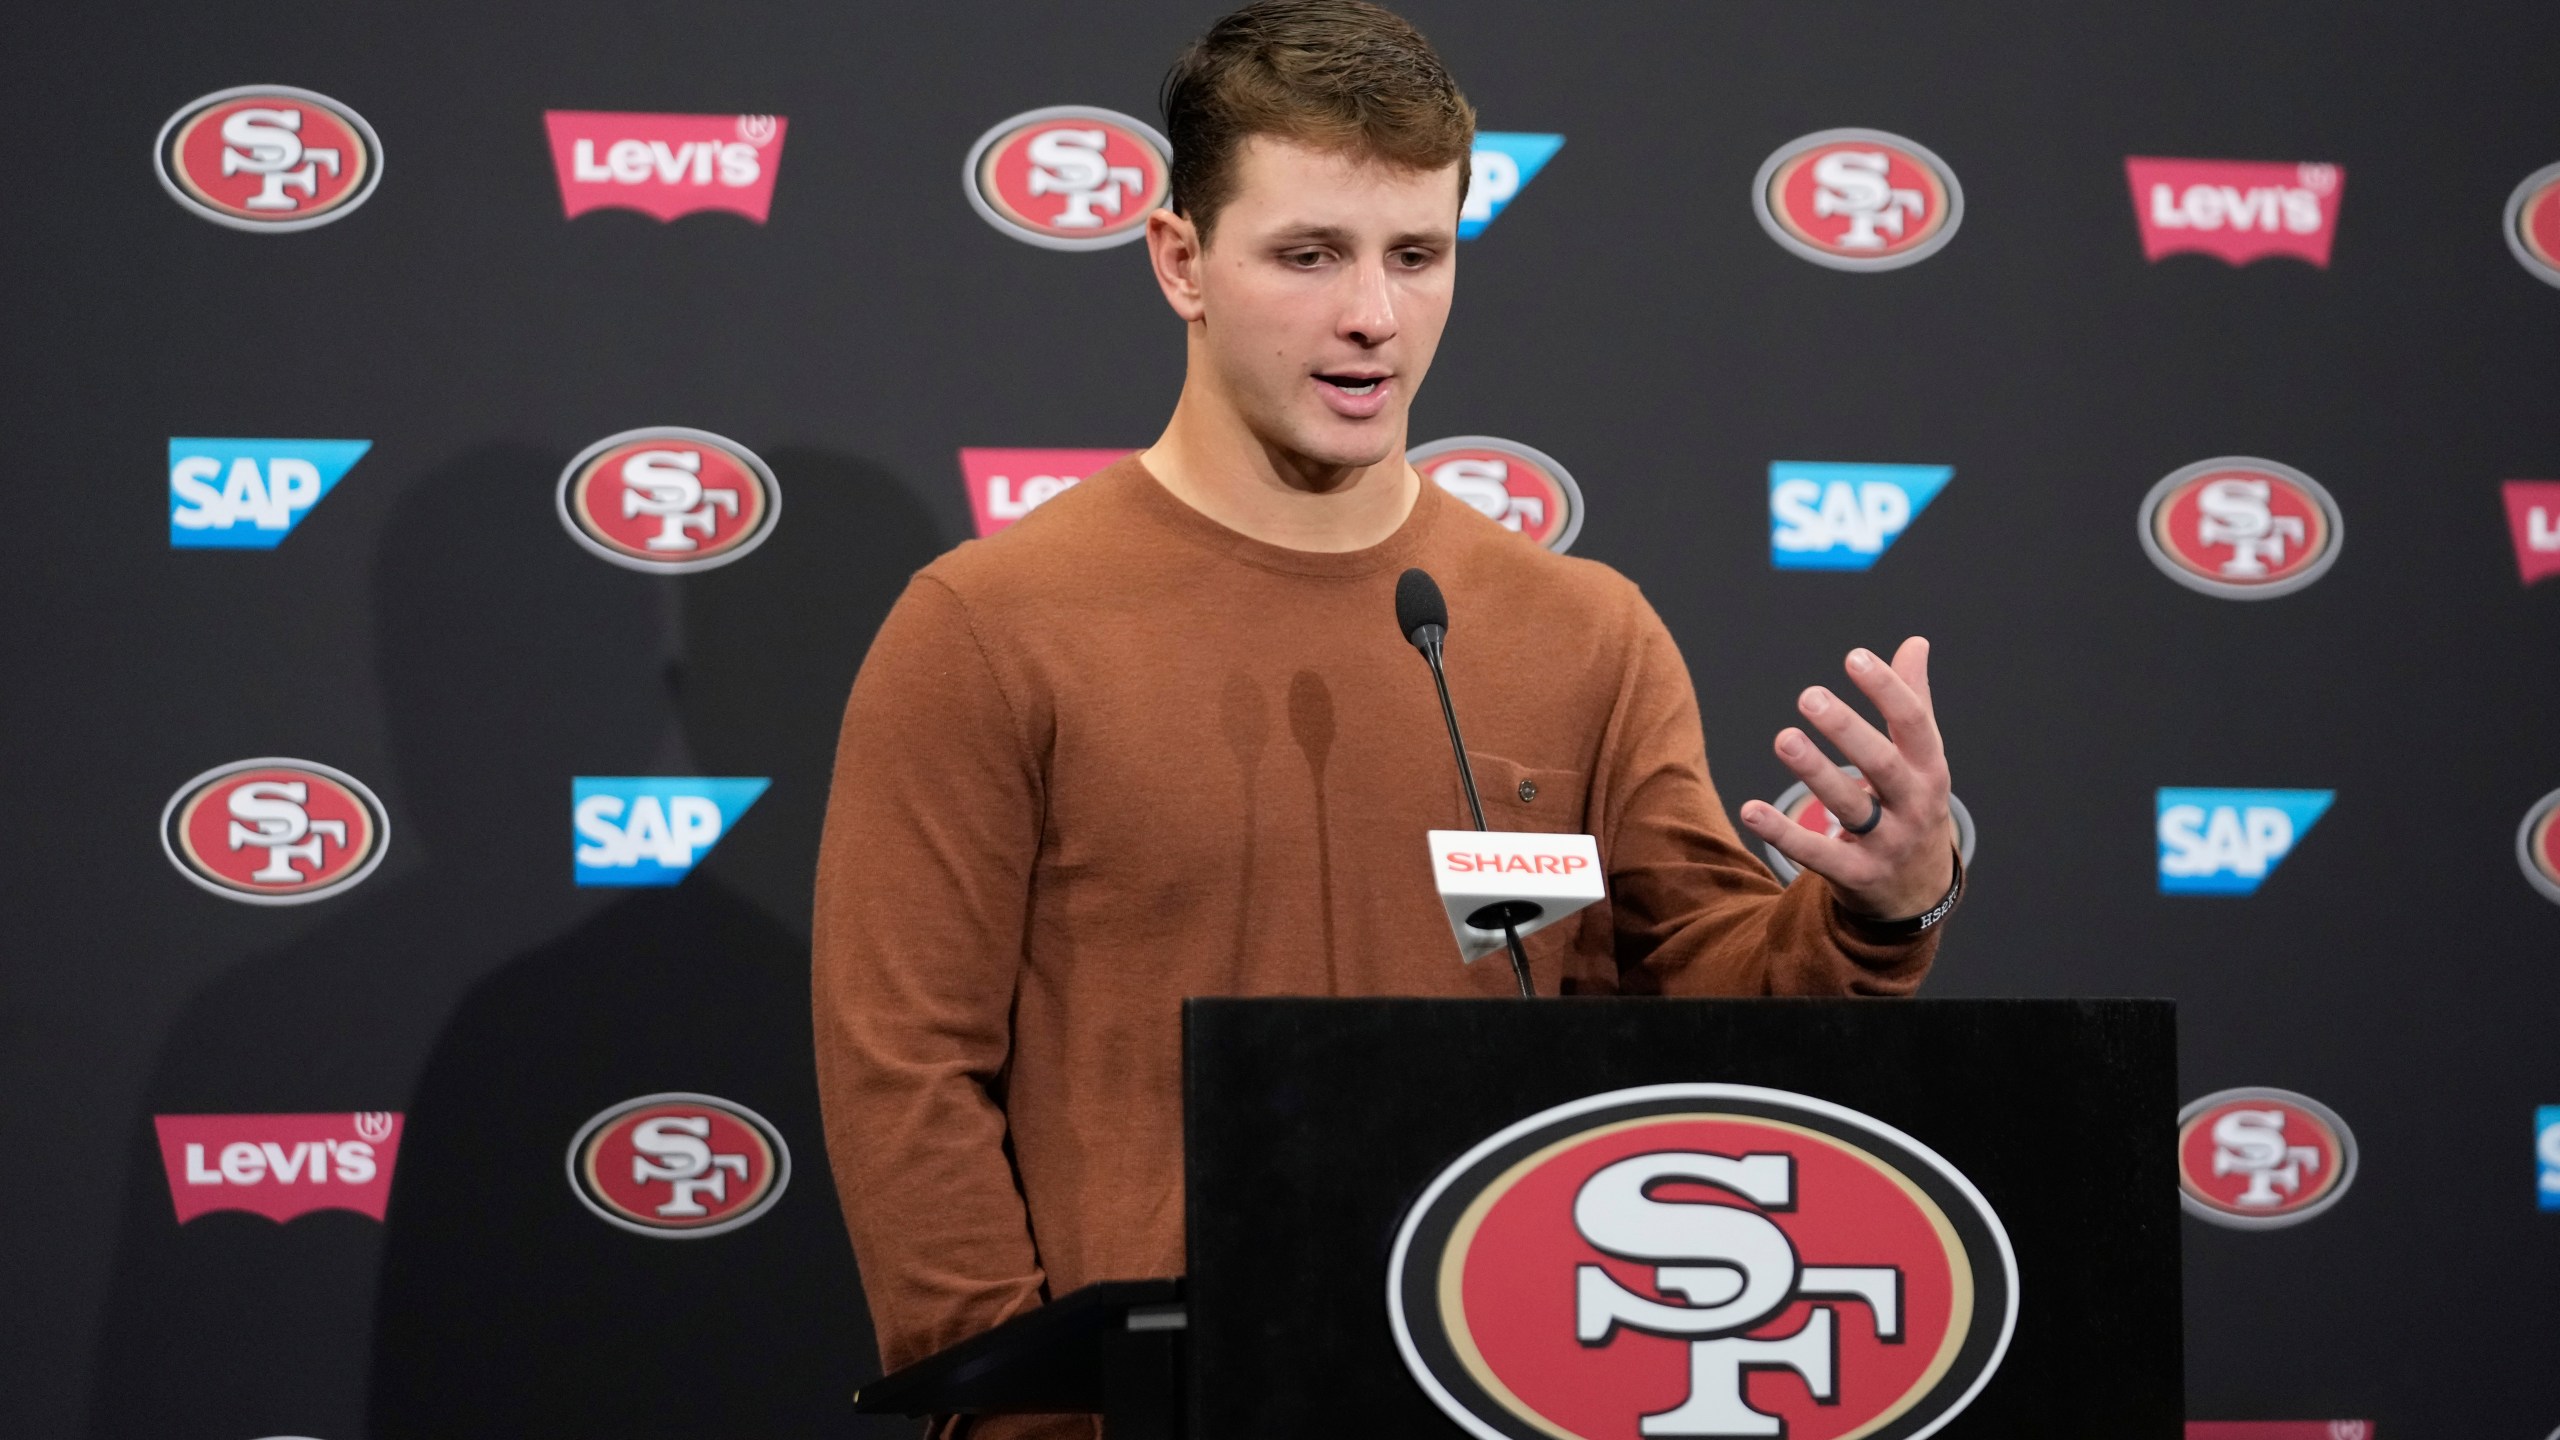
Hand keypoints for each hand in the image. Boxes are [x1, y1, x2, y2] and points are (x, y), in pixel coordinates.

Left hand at [1738, 638, 1955, 919]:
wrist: (1919, 892)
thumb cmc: (1913, 807)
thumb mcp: (1923, 760)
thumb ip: (1914, 701)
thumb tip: (1915, 643)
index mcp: (1930, 770)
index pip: (1914, 724)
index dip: (1887, 690)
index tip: (1854, 657)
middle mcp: (1913, 806)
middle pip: (1882, 764)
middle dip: (1848, 730)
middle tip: (1810, 695)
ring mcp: (1887, 843)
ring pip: (1849, 807)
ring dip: (1815, 773)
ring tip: (1784, 738)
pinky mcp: (1856, 876)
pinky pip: (1817, 854)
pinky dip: (1782, 832)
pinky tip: (1750, 809)